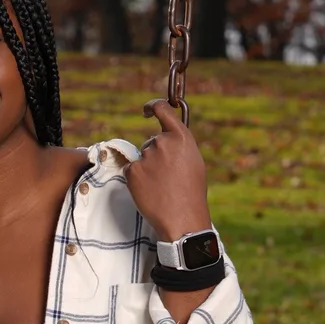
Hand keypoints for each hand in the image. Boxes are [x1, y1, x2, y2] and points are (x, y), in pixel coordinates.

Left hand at [124, 100, 210, 241]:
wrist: (182, 218)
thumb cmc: (191, 192)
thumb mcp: (193, 161)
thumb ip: (179, 145)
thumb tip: (166, 137)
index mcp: (181, 137)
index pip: (163, 109)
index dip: (153, 106)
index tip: (147, 110)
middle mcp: (162, 142)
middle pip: (152, 142)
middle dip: (156, 156)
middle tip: (167, 178)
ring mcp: (146, 156)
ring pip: (142, 158)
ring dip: (147, 169)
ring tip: (161, 186)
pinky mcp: (133, 171)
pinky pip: (131, 170)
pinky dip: (137, 179)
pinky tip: (150, 190)